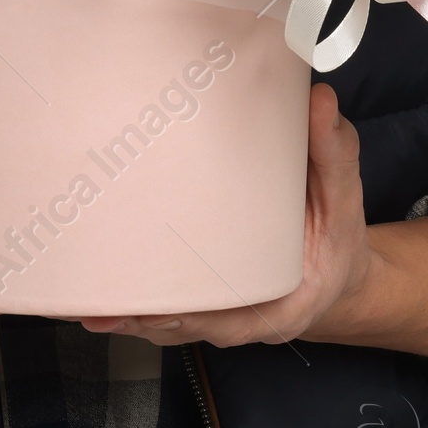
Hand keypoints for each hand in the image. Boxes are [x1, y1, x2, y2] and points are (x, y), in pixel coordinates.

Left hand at [78, 83, 372, 348]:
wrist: (337, 272)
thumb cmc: (337, 235)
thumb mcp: (344, 196)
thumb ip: (332, 151)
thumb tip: (319, 100)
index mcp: (281, 305)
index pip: (230, 321)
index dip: (191, 318)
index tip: (154, 311)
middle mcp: (244, 321)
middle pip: (185, 327)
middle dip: (142, 318)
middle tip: (100, 305)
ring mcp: (221, 317)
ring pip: (168, 326)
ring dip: (127, 316)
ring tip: (83, 305)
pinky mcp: (205, 304)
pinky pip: (166, 313)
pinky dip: (133, 308)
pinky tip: (94, 300)